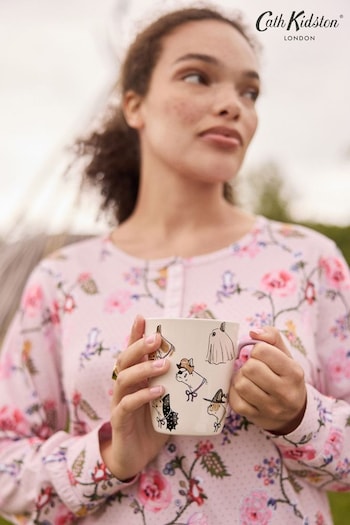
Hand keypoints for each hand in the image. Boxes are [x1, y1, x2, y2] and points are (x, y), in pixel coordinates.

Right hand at [100, 315, 169, 479]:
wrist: (135, 457)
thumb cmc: (154, 425)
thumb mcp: (168, 401)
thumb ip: (178, 385)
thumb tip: (211, 370)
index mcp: (134, 378)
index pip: (132, 351)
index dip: (135, 333)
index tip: (142, 317)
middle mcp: (124, 386)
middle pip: (125, 360)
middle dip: (139, 346)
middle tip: (158, 338)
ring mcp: (119, 402)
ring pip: (124, 378)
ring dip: (143, 368)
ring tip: (164, 364)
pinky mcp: (120, 421)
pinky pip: (127, 405)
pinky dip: (142, 396)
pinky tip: (158, 392)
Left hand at [229, 326, 306, 433]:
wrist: (293, 413)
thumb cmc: (285, 377)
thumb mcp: (285, 355)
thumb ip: (272, 336)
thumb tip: (253, 332)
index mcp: (294, 372)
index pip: (262, 351)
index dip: (257, 350)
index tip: (261, 356)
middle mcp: (285, 392)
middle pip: (250, 368)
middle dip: (248, 364)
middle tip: (253, 368)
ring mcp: (271, 408)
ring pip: (241, 384)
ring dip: (240, 378)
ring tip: (248, 379)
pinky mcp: (256, 417)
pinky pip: (235, 400)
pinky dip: (235, 392)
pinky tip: (244, 391)